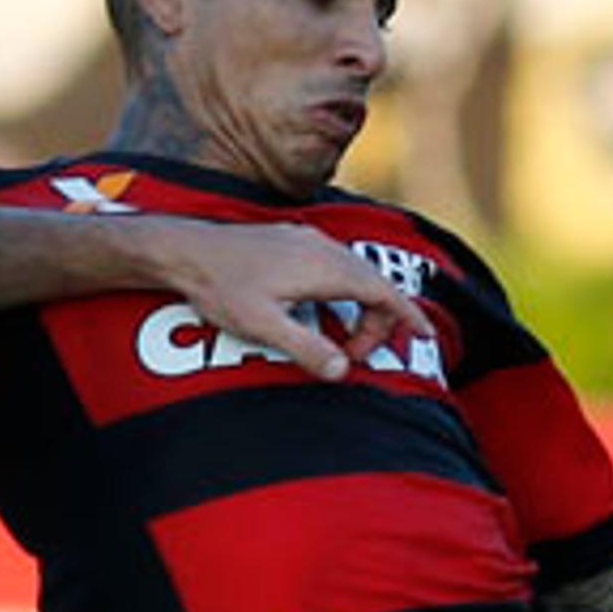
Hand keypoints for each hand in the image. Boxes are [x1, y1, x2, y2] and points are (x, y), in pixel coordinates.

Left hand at [141, 219, 429, 380]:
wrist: (185, 250)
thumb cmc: (221, 288)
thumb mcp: (263, 326)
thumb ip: (306, 349)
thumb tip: (344, 372)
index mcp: (325, 267)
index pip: (383, 292)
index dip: (408, 316)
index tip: (427, 336)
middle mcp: (323, 248)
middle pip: (374, 284)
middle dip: (380, 321)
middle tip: (357, 357)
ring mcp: (307, 240)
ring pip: (355, 273)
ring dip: (361, 307)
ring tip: (343, 340)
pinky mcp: (292, 240)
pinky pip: (337, 265)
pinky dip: (345, 291)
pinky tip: (322, 311)